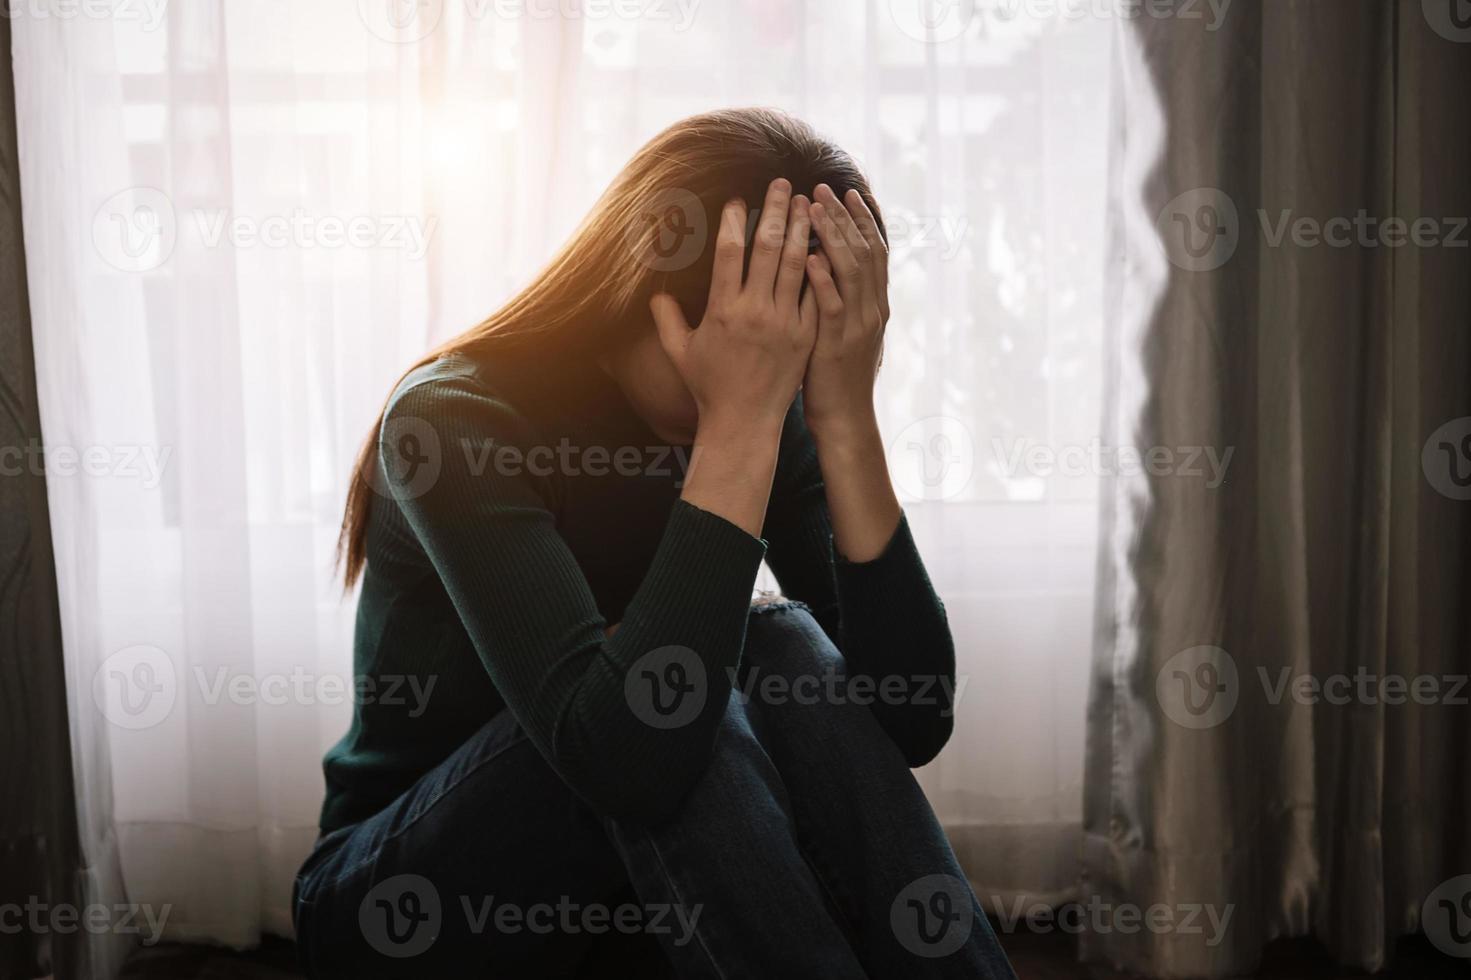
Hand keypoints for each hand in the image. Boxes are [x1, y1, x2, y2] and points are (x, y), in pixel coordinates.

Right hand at [651, 178, 815, 431]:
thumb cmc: (708, 387)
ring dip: (802, 229)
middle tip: (781, 184)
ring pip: (797, 264)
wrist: (744, 422)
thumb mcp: (679, 352)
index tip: (739, 199)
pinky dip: (820, 265)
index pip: (729, 252)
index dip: (734, 221)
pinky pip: (815, 292)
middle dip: (775, 211)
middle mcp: (756, 312)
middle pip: (768, 248)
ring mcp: (785, 322)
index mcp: (723, 310)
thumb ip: (665, 318)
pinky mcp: (806, 335)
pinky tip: (823, 244)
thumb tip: (656, 292)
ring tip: (806, 203)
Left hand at [801, 184, 889, 435]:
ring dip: (832, 236)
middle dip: (844, 217)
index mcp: (875, 304)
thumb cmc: (835, 374)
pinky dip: (822, 279)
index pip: (874, 251)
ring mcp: (857, 326)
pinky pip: (832, 305)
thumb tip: (825, 266)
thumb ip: (841, 299)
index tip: (847, 192)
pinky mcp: (836, 343)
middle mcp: (872, 309)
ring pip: (850, 271)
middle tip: (824, 188)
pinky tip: (808, 258)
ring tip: (814, 209)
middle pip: (864, 251)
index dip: (862, 220)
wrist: (844, 417)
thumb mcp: (844, 330)